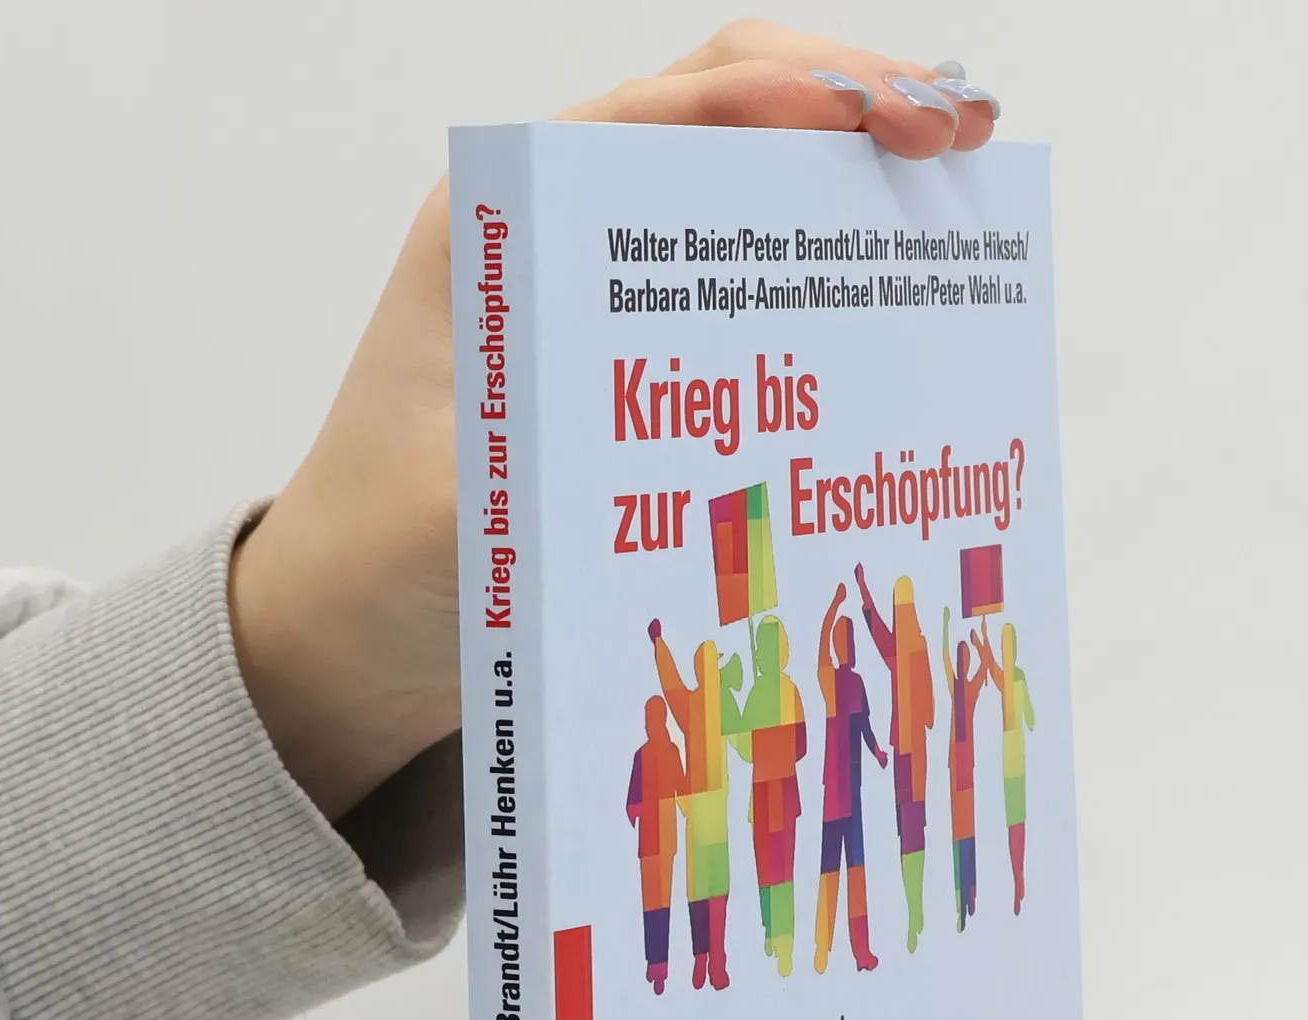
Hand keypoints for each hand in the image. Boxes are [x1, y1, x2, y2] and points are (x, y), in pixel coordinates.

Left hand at [231, 23, 998, 819]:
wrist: (341, 637)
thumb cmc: (376, 566)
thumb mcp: (461, 513)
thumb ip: (560, 460)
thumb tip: (711, 436)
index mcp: (498, 227)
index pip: (671, 110)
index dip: (800, 95)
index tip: (906, 121)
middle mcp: (548, 238)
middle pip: (721, 123)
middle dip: (849, 112)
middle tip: (966, 140)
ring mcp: (589, 300)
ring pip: (737, 202)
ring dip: (842, 192)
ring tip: (953, 201)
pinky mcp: (621, 373)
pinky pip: (733, 300)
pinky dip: (812, 287)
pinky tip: (886, 314)